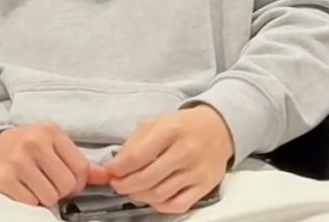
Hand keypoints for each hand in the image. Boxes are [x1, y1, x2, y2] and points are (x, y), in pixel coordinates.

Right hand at [0, 122, 110, 206]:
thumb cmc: (23, 148)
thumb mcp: (51, 145)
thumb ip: (78, 161)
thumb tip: (105, 177)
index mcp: (50, 131)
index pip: (81, 169)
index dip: (77, 182)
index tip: (66, 180)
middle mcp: (34, 142)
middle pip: (67, 185)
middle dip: (60, 190)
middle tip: (47, 183)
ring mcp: (17, 161)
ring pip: (50, 197)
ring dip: (44, 197)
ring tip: (33, 184)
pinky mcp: (4, 179)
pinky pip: (31, 203)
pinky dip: (29, 201)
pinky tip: (21, 189)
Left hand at [104, 105, 233, 214]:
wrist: (219, 128)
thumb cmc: (183, 125)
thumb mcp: (157, 122)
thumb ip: (135, 142)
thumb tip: (116, 165)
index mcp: (170, 129)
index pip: (136, 156)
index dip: (117, 168)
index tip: (109, 171)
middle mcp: (185, 151)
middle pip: (146, 178)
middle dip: (125, 185)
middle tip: (117, 184)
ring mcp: (196, 171)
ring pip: (160, 194)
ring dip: (139, 196)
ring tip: (132, 190)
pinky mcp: (205, 186)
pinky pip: (178, 205)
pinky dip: (160, 206)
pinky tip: (153, 198)